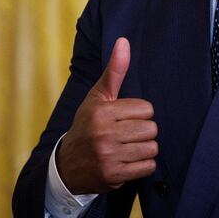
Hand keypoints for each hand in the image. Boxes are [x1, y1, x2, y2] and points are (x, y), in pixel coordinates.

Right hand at [57, 38, 157, 193]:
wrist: (67, 166)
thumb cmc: (88, 124)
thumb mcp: (98, 97)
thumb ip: (115, 70)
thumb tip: (123, 41)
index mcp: (102, 112)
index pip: (147, 109)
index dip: (140, 113)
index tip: (125, 117)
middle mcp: (104, 134)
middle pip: (151, 129)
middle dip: (143, 131)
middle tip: (126, 134)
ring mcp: (108, 157)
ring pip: (152, 148)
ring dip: (144, 149)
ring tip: (127, 147)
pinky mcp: (113, 176)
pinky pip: (148, 167)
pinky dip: (142, 165)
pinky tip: (127, 161)